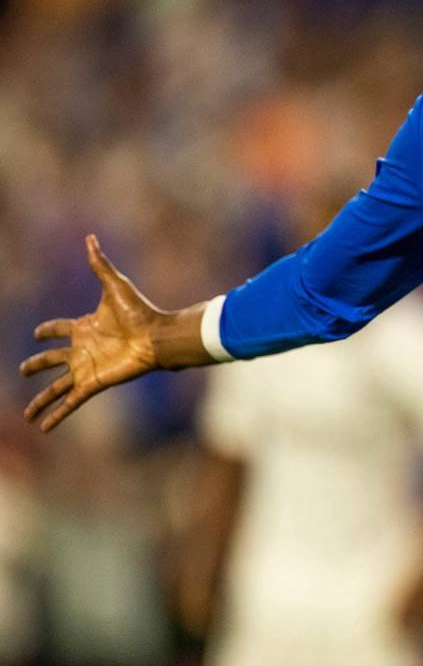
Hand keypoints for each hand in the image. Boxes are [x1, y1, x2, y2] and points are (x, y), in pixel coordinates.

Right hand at [19, 235, 167, 431]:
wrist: (157, 336)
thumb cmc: (139, 311)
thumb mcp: (115, 285)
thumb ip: (100, 264)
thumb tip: (90, 237)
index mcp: (85, 327)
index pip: (58, 330)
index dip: (46, 331)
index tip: (37, 333)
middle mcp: (83, 350)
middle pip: (52, 360)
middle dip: (36, 365)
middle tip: (23, 371)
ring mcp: (87, 368)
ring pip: (57, 387)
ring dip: (41, 401)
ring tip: (29, 415)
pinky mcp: (93, 383)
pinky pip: (70, 402)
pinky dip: (57, 415)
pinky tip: (44, 428)